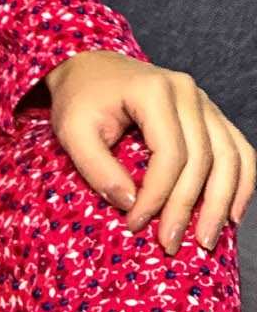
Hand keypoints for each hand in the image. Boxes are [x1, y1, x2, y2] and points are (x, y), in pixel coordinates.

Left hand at [43, 49, 255, 254]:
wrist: (89, 68)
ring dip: (222, 202)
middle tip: (170, 243)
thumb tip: (130, 204)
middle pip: (202, 159)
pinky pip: (239, 150)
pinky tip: (231, 214)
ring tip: (205, 239)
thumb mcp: (72, 131)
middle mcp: (186, 91)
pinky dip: (242, 183)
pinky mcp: (209, 113)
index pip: (169, 154)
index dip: (157, 195)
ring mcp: (203, 100)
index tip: (135, 223)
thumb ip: (96, 167)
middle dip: (187, 207)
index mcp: (153, 90)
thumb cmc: (80, 99)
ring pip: (229, 157)